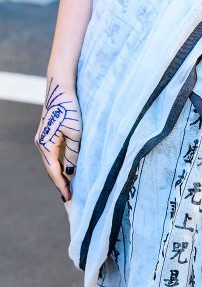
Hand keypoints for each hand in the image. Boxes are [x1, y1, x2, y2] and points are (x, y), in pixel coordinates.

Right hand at [34, 76, 81, 201]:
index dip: (62, 186)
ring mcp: (43, 139)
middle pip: (51, 170)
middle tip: (70, 198)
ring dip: (60, 175)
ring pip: (52, 163)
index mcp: (46, 146)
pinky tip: (68, 171)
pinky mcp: (49, 135)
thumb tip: (70, 173)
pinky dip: (60, 165)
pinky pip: (54, 155)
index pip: (54, 173)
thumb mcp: (75, 135)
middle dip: (60, 184)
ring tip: (70, 188)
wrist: (61, 87)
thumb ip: (72, 155)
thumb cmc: (70, 109)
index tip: (69, 199)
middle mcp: (41, 144)